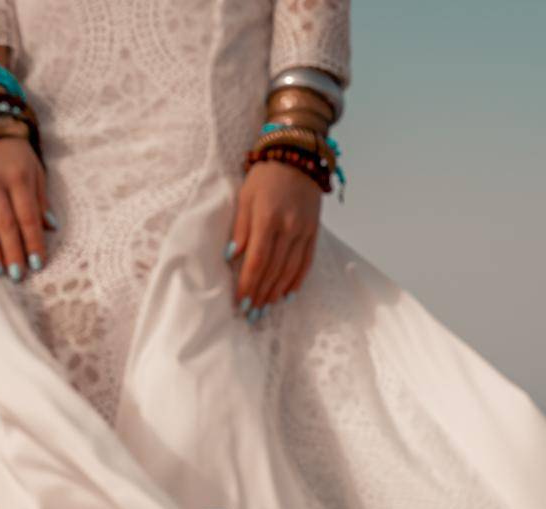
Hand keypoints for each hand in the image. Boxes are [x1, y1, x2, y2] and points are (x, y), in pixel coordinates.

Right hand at [0, 133, 56, 282]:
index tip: (37, 263)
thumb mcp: (36, 170)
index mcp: (17, 178)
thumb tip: (50, 228)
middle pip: (4, 225)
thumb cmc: (16, 153)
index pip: (27, 217)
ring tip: (0, 271)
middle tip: (18, 274)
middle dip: (12, 252)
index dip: (32, 242)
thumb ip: (41, 200)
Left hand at [227, 161, 321, 316]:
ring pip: (290, 270)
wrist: (298, 157)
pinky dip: (296, 281)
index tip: (241, 301)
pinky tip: (287, 294)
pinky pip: (306, 262)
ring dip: (276, 292)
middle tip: (251, 314)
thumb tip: (232, 256)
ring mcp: (304, 231)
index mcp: (268, 218)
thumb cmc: (265, 177)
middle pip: (274, 270)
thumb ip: (240, 227)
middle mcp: (289, 227)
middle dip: (261, 294)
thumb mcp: (245, 197)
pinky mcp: (313, 232)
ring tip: (265, 308)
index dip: (249, 283)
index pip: (258, 259)